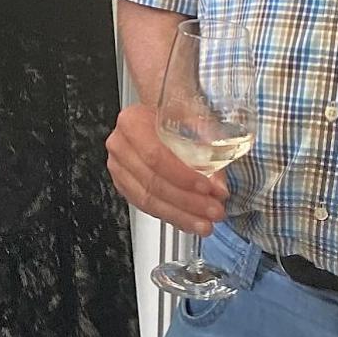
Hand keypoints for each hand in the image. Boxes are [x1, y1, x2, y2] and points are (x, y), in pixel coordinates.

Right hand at [105, 102, 228, 233]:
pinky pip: (146, 207)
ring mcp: (119, 168)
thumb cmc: (173, 113)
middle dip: (187, 201)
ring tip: (204, 223)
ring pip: (148, 200)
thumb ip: (208, 149)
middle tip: (212, 210)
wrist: (158, 117)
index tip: (207, 188)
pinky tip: (189, 221)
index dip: (182, 176)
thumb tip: (219, 187)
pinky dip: (170, 216)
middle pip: (152, 182)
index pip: (156, 156)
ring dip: (180, 215)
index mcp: (132, 122)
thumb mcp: (193, 117)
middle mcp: (120, 145)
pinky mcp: (124, 185)